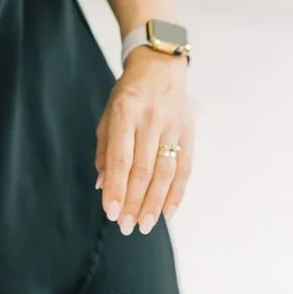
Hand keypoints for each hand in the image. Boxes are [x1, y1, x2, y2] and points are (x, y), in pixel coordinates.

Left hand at [95, 49, 193, 235]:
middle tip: (126, 226)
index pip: (120, 158)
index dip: (116, 188)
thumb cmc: (128, 94)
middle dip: (134, 202)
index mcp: (125, 112)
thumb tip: (103, 186)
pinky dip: (176, 193)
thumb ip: (105, 150)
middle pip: (143, 170)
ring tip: (145, 224)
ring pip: (165, 173)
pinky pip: (184, 169)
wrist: (160, 67)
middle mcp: (150, 120)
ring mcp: (172, 127)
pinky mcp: (189, 133)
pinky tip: (167, 212)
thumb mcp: (108, 114)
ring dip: (155, 203)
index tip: (111, 213)